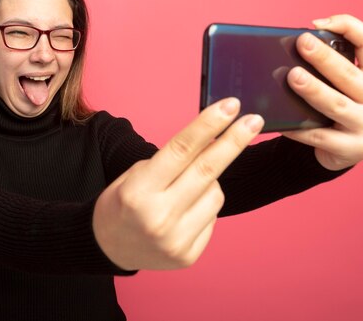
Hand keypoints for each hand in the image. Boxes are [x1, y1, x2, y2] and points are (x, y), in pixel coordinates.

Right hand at [92, 98, 263, 270]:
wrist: (108, 247)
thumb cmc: (121, 203)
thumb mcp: (133, 176)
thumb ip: (170, 163)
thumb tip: (213, 142)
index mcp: (138, 190)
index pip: (181, 149)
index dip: (208, 124)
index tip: (231, 106)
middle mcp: (158, 216)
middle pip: (207, 170)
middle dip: (234, 141)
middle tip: (254, 120)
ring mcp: (175, 239)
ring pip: (216, 193)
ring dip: (209, 181)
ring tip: (185, 188)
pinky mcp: (189, 255)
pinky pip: (213, 217)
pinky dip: (204, 206)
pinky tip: (184, 211)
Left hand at [283, 14, 362, 170]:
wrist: (340, 152)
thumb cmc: (334, 110)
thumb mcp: (338, 86)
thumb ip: (326, 69)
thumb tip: (290, 50)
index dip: (347, 26)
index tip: (317, 23)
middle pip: (350, 74)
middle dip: (324, 57)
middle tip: (302, 43)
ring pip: (337, 104)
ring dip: (314, 90)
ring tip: (293, 77)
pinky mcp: (357, 148)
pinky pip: (321, 136)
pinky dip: (300, 128)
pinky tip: (283, 122)